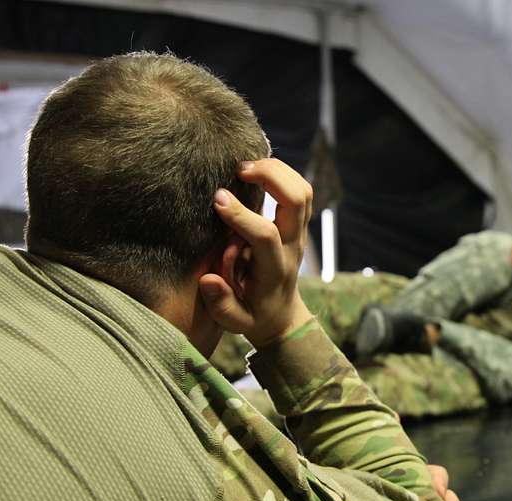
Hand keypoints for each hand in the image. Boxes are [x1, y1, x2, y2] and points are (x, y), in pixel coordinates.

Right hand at [199, 159, 313, 347]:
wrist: (282, 316)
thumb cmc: (254, 316)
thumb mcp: (235, 321)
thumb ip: (221, 303)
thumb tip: (208, 278)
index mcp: (276, 270)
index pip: (266, 235)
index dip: (242, 214)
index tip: (217, 199)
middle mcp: (293, 247)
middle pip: (298, 201)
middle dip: (271, 177)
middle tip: (239, 170)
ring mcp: (299, 233)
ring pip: (303, 190)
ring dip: (277, 170)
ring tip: (245, 167)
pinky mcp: (297, 224)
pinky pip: (299, 190)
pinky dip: (281, 174)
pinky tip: (256, 171)